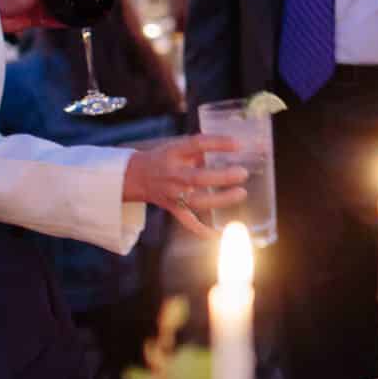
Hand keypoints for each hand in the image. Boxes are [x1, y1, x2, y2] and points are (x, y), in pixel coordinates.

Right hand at [122, 134, 249, 238]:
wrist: (134, 176)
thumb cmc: (163, 158)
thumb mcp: (177, 146)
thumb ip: (200, 149)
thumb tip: (232, 148)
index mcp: (174, 152)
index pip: (197, 144)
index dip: (218, 144)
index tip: (238, 145)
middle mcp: (173, 173)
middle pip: (197, 178)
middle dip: (222, 177)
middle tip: (243, 173)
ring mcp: (172, 193)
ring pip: (196, 201)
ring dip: (220, 199)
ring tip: (240, 193)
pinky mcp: (172, 207)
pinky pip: (187, 221)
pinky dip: (201, 229)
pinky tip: (217, 234)